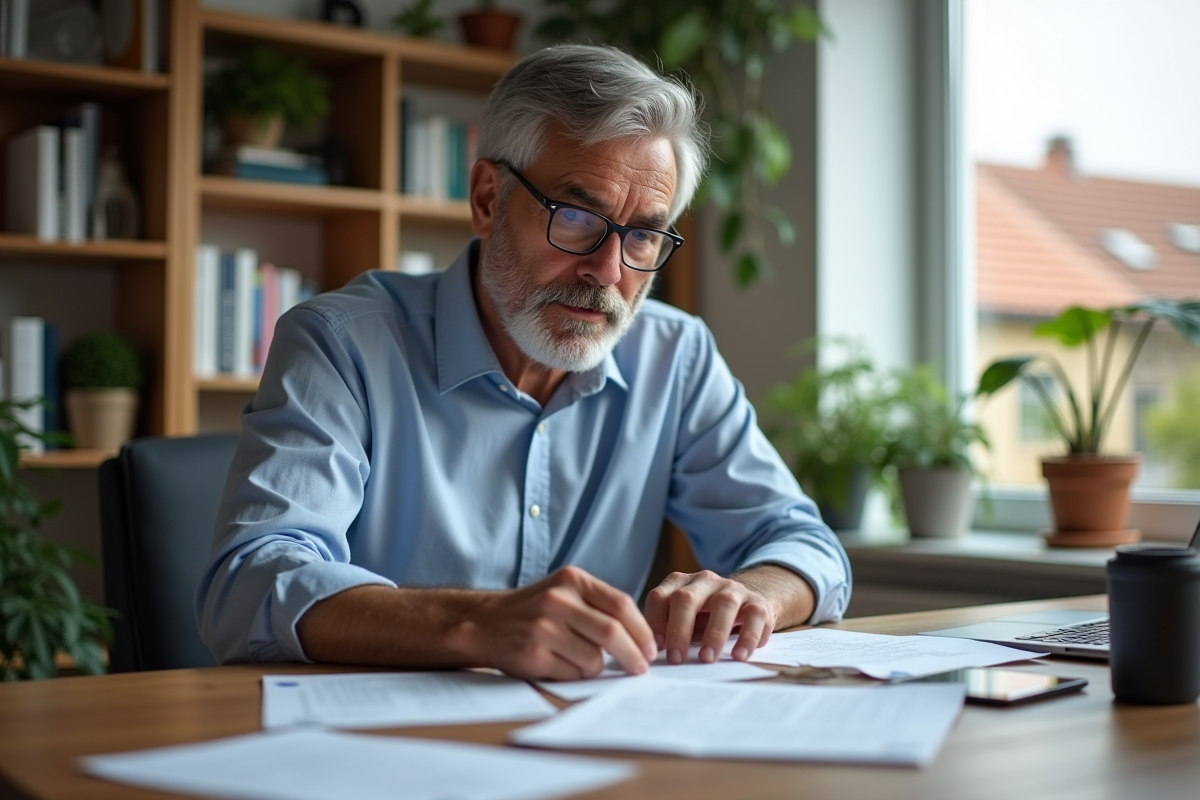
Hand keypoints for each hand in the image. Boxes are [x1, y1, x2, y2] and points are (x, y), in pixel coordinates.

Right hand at [467, 566, 656, 680]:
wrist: (484, 622)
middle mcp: (557, 600)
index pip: (621, 604)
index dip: (642, 630)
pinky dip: (576, 675)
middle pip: (612, 633)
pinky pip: (573, 673)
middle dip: (633, 656)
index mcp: (572, 579)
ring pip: (594, 658)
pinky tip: (563, 665)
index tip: (651, 648)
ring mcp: (543, 627)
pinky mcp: (532, 654)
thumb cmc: (534, 610)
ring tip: (583, 661)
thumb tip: (642, 637)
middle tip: (640, 668)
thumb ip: (599, 604)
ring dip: (597, 667)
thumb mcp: (565, 591)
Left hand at [644, 570, 777, 664]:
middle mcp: (704, 581)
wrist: (748, 604)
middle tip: (676, 659)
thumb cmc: (706, 617)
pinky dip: (747, 637)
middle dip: (679, 629)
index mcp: (680, 584)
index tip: (655, 649)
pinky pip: (754, 616)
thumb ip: (667, 629)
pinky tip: (739, 655)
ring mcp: (732, 589)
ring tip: (707, 659)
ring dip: (714, 633)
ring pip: (723, 604)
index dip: (654, 622)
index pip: (659, 597)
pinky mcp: (757, 602)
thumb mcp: (684, 619)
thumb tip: (649, 655)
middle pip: (686, 598)